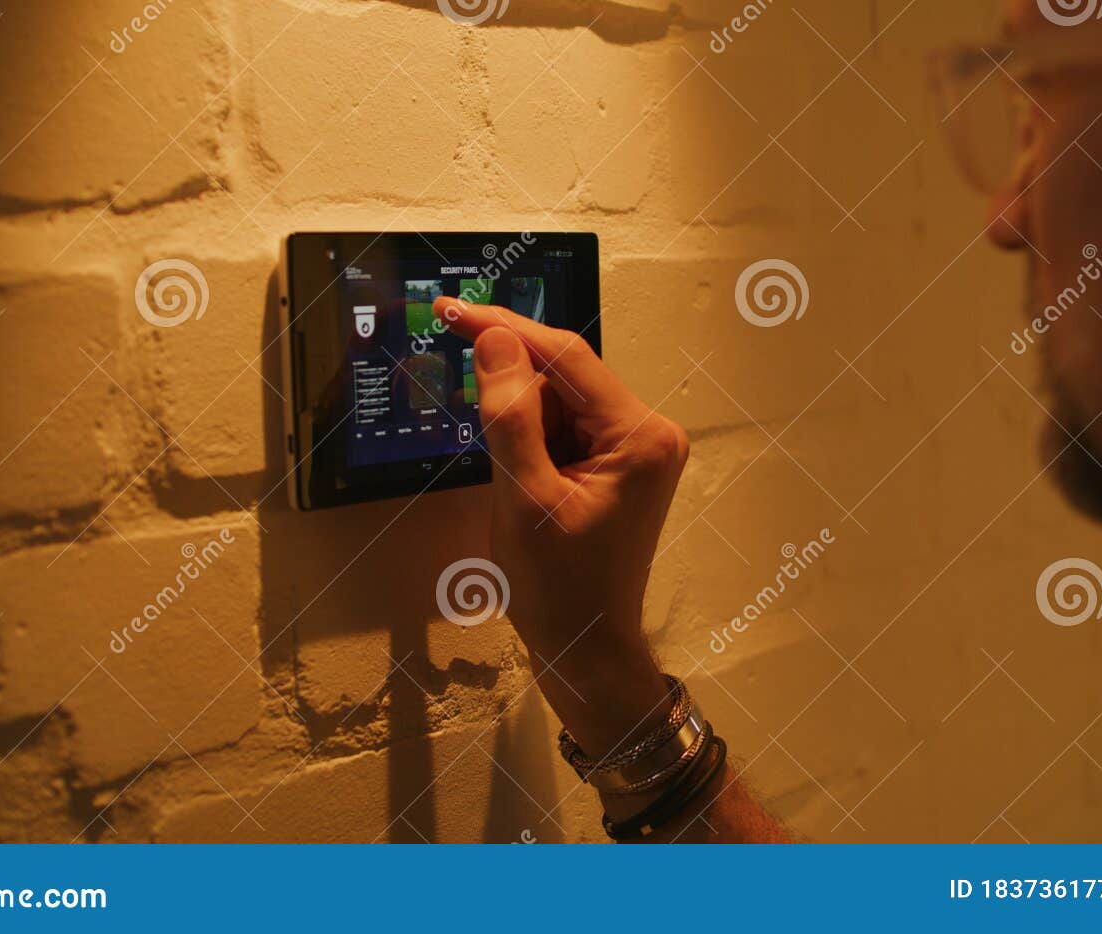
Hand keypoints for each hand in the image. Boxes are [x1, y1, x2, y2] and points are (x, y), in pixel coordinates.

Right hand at [434, 297, 689, 755]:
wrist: (588, 652)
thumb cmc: (561, 591)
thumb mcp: (524, 500)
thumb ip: (510, 417)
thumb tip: (496, 342)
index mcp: (640, 437)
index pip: (567, 357)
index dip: (506, 329)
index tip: (453, 310)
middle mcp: (648, 434)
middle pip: (566, 376)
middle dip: (509, 382)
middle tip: (458, 394)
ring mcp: (635, 451)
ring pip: (561, 402)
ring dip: (517, 417)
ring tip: (503, 476)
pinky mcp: (617, 468)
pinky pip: (565, 430)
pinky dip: (530, 437)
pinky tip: (511, 472)